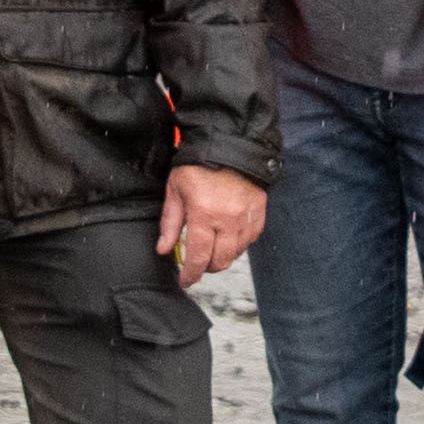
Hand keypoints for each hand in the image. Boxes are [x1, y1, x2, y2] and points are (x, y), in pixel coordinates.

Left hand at [156, 161, 266, 289]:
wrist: (230, 143)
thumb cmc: (199, 165)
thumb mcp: (176, 190)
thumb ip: (170, 222)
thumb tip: (163, 249)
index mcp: (203, 214)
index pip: (198, 257)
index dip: (191, 274)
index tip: (186, 280)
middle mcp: (227, 220)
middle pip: (220, 261)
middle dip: (207, 268)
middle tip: (198, 264)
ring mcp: (246, 217)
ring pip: (237, 253)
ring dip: (223, 257)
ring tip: (213, 250)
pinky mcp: (259, 212)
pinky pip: (251, 240)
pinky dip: (239, 245)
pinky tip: (229, 238)